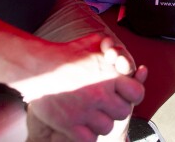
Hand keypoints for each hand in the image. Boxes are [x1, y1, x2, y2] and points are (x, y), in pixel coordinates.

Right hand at [17, 35, 145, 140]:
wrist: (38, 66)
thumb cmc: (67, 53)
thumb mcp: (93, 42)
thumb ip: (112, 48)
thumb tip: (120, 54)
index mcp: (110, 75)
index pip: (137, 93)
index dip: (132, 94)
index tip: (122, 93)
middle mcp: (100, 94)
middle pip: (123, 112)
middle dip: (116, 108)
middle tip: (105, 104)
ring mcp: (84, 110)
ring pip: (107, 127)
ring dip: (101, 122)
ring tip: (92, 114)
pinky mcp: (68, 124)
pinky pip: (89, 139)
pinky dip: (87, 135)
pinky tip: (81, 125)